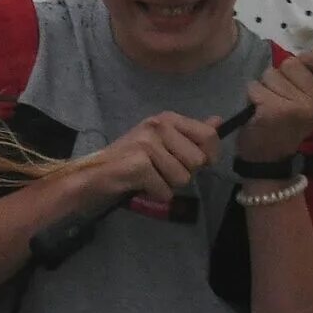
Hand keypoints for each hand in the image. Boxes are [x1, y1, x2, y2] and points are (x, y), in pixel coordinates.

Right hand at [79, 113, 220, 204]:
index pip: (208, 135)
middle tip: (161, 170)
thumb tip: (218, 121)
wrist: (94, 175)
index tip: (198, 163)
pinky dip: (155, 194)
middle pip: (197, 161)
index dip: (209, 155)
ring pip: (183, 178)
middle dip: (184, 173)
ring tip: (149, 177)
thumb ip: (191, 133)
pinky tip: (140, 185)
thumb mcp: (162, 141)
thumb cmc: (130, 160)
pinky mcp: (139, 164)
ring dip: (167, 185)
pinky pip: (166, 190)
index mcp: (167, 118)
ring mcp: (147, 144)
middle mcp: (158, 126)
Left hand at [234, 51, 312, 163]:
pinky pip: (255, 87)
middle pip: (291, 63)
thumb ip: (309, 78)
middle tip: (278, 98)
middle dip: (278, 76)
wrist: (269, 158)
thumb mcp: (308, 102)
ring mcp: (298, 106)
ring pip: (270, 74)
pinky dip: (252, 96)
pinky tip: (258, 111)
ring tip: (268, 105)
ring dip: (264, 87)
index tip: (294, 76)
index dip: (302, 60)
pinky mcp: (275, 110)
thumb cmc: (286, 125)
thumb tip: (301, 55)